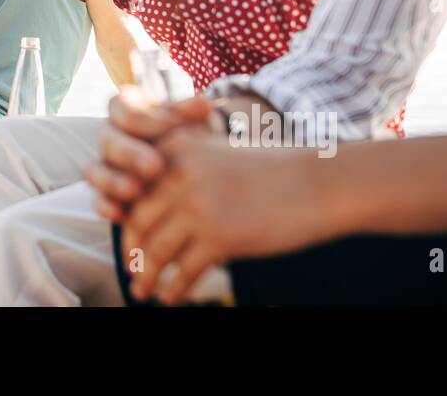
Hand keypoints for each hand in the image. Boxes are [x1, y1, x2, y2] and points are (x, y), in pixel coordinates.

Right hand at [84, 87, 223, 221]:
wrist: (193, 168)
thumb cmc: (190, 136)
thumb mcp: (193, 122)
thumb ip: (193, 114)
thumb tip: (202, 103)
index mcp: (126, 108)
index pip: (125, 110)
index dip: (148, 120)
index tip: (176, 129)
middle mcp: (110, 135)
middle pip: (108, 140)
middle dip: (130, 154)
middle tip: (155, 167)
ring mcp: (105, 165)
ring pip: (95, 171)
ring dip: (113, 181)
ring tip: (135, 191)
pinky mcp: (105, 194)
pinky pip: (97, 200)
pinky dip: (106, 206)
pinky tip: (120, 214)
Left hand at [119, 124, 328, 304]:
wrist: (319, 183)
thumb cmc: (271, 172)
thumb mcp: (217, 154)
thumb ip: (183, 170)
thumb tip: (152, 209)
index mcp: (175, 148)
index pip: (135, 189)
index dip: (127, 220)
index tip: (129, 241)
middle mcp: (179, 173)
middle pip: (138, 221)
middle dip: (131, 251)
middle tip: (132, 270)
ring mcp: (198, 205)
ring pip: (156, 250)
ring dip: (146, 276)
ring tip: (142, 291)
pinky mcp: (219, 237)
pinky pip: (184, 271)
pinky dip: (174, 288)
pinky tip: (172, 298)